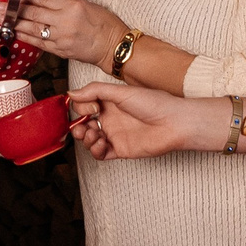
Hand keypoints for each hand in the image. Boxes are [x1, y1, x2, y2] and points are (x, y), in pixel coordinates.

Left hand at [13, 0, 123, 64]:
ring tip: (1, 19)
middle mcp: (65, 21)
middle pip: (33, 13)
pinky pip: (38, 42)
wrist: (113, 46)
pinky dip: (25, 37)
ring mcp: (61, 37)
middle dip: (14, 9)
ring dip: (14, 23)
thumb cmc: (104, 23)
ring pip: (32, 28)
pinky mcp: (60, 50)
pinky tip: (15, 32)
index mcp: (72, 6)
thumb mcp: (84, 3)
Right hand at [68, 84, 208, 159]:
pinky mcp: (121, 149)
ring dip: (85, 138)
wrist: (174, 123)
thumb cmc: (154, 103)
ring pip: (89, 140)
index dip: (81, 107)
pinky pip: (100, 154)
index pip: (84, 105)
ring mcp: (115, 134)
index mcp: (109, 102)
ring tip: (94, 135)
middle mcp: (110, 118)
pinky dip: (95, 150)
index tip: (91, 108)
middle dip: (77, 126)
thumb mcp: (121, 92)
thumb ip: (95, 91)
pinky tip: (101, 144)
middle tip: (83, 126)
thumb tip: (71, 93)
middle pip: (83, 124)